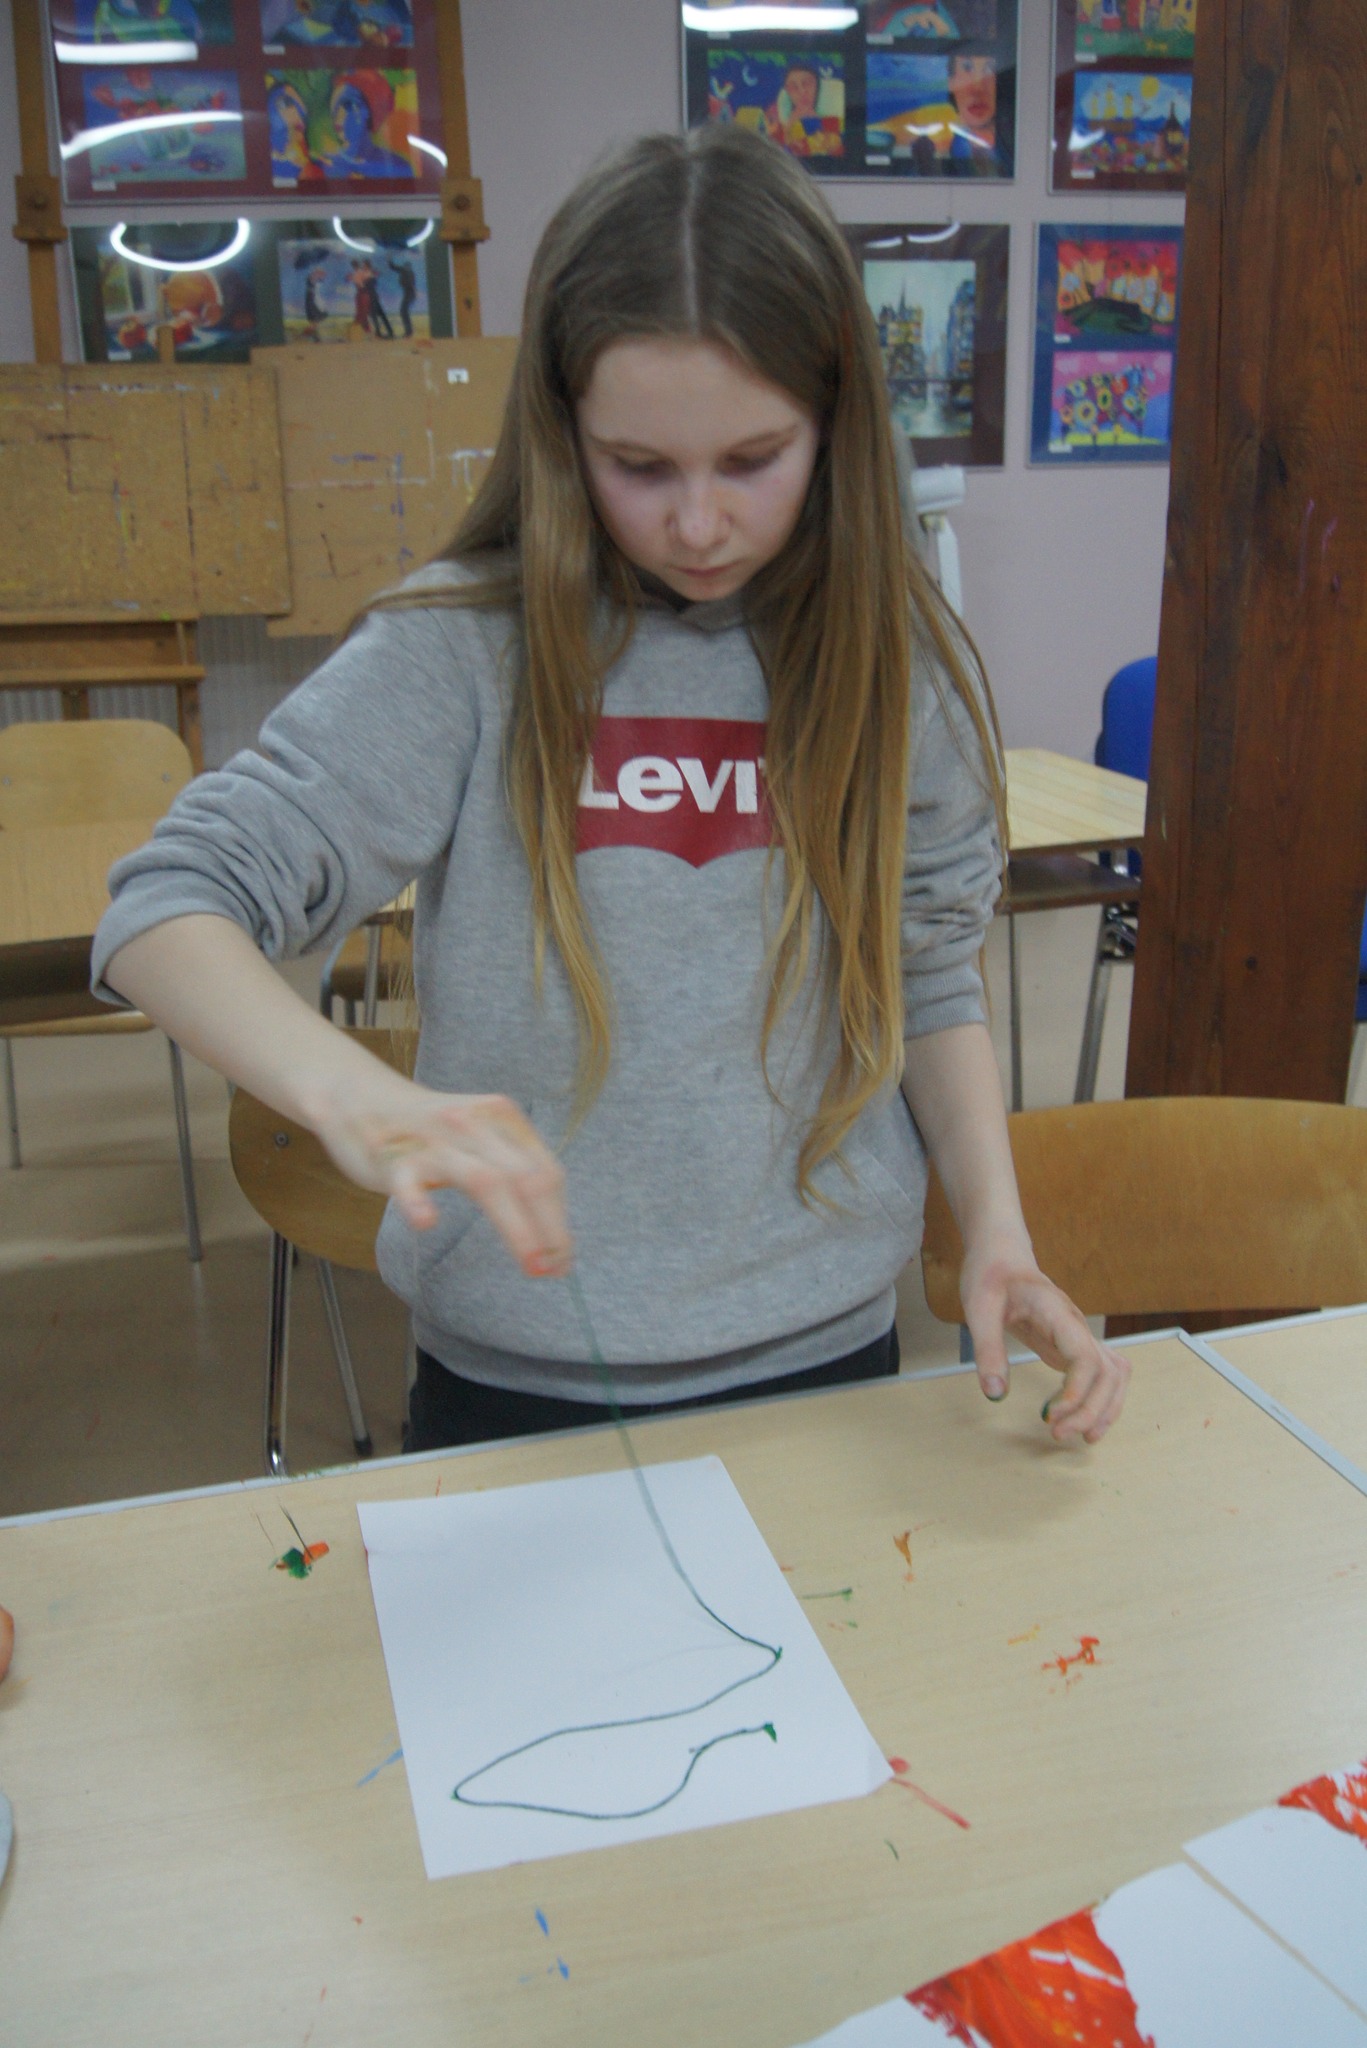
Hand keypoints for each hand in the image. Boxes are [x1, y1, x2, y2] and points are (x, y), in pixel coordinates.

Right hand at [308, 1075, 571, 1280]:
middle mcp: (474, 1124)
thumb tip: (552, 1232)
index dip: (559, 1219)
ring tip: (531, 1265)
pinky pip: (407, 1179)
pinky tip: (426, 1222)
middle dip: (548, 1228)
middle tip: (554, 1271)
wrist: (362, 1096)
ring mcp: (433, 1140)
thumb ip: (513, 1168)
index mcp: (501, 1117)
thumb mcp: (480, 1136)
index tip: (563, 1260)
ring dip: (515, 1227)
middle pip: (525, 1178)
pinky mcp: (393, 1157)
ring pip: (484, 1181)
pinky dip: (417, 1200)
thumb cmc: (432, 1129)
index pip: (545, 1172)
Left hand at [959, 1240, 1129, 1444]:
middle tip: (1057, 1435)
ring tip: (1082, 1437)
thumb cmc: (991, 1275)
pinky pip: (1104, 1375)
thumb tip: (994, 1394)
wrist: (1002, 1256)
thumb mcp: (978, 1308)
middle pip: (1107, 1372)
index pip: (1085, 1355)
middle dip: (1090, 1409)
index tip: (1052, 1415)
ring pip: (1114, 1375)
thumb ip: (988, 1349)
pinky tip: (1082, 1419)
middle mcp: (1077, 1325)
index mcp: (1057, 1312)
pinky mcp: (1074, 1346)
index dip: (1077, 1390)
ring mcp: (1079, 1336)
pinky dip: (1101, 1400)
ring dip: (1105, 1408)